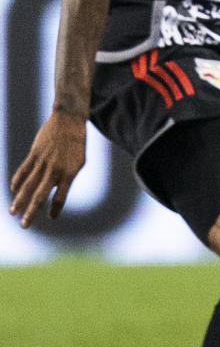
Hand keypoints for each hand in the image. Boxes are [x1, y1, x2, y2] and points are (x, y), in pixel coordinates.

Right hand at [9, 111, 86, 228]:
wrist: (69, 120)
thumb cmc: (76, 143)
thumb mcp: (78, 161)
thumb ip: (67, 177)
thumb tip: (56, 193)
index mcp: (69, 173)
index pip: (61, 196)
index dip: (56, 208)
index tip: (52, 217)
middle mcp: (55, 170)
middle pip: (41, 195)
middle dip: (32, 211)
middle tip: (24, 225)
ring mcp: (43, 162)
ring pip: (29, 185)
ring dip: (20, 200)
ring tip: (13, 212)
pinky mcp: (35, 154)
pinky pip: (23, 170)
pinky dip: (17, 180)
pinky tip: (13, 190)